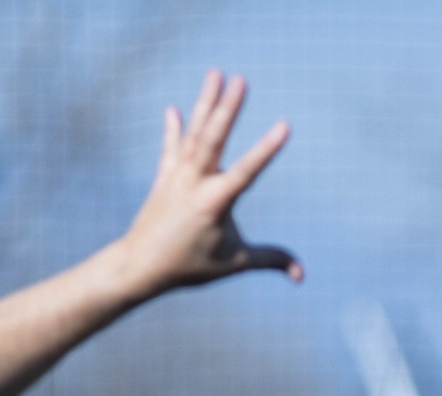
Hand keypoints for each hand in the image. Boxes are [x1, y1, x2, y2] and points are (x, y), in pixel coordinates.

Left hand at [112, 71, 299, 296]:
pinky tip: (175, 109)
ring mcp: (177, 176)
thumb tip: (301, 275)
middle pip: (213, 138)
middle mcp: (194, 183)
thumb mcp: (235, 263)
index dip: (266, 149)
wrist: (140, 265)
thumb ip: (270, 260)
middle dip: (228, 108)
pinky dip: (174, 129)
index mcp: (214, 203)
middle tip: (241, 79)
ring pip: (194, 134)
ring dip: (206, 103)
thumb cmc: (190, 266)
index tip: (285, 126)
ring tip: (215, 74)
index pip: (247, 171)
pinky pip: (172, 148)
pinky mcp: (165, 177)